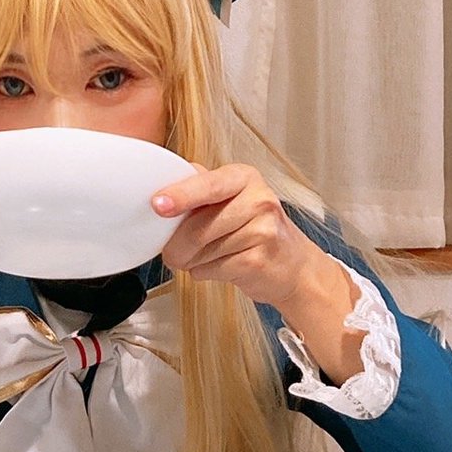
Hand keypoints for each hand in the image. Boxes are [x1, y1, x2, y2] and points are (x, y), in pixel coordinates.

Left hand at [151, 163, 322, 307]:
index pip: (208, 184)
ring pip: (202, 252)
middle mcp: (258, 199)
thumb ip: (198, 191)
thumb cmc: (252, 229)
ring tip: (207, 257)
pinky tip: (218, 267)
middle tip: (173, 252)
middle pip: (197, 226)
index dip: (181, 195)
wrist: (292, 264)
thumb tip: (160, 195)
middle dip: (176, 246)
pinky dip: (205, 273)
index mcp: (244, 177)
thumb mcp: (231, 199)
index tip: (158, 204)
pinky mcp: (260, 260)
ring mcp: (263, 230)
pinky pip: (213, 269)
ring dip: (192, 261)